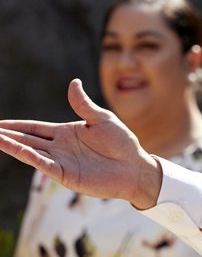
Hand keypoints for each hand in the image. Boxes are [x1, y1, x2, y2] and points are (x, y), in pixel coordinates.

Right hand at [0, 79, 161, 208]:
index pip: (34, 128)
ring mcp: (61, 161)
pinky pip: (42, 164)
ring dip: (11, 145)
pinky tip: (14, 148)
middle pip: (26, 139)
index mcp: (66, 133)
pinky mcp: (66, 174)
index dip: (15, 126)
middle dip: (6, 135)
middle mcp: (59, 147)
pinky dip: (28, 156)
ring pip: (30, 151)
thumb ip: (84, 104)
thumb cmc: (122, 143)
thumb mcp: (102, 119)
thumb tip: (73, 82)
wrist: (135, 168)